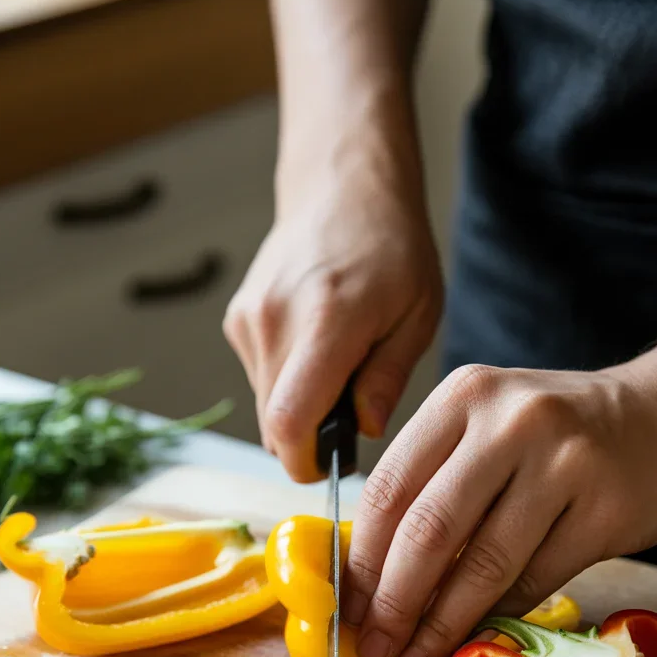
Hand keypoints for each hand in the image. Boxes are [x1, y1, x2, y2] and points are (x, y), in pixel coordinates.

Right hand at [223, 150, 441, 482]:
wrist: (342, 188)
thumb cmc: (391, 248)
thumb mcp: (418, 314)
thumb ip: (387, 378)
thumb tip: (363, 430)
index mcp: (326, 322)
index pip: (289, 421)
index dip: (304, 462)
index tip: (329, 467)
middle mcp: (275, 321)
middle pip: (273, 423)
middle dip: (309, 438)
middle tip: (351, 413)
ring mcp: (250, 318)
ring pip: (266, 404)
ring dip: (301, 407)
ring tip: (341, 369)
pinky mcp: (238, 319)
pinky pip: (261, 377)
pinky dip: (288, 381)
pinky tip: (318, 348)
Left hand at [342, 355, 656, 656]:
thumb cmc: (565, 433)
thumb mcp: (491, 428)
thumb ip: (436, 483)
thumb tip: (373, 578)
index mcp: (464, 396)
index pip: (389, 487)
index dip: (361, 560)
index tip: (347, 608)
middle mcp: (511, 419)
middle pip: (428, 529)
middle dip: (393, 603)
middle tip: (374, 648)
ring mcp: (565, 461)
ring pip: (483, 564)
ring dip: (441, 626)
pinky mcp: (607, 509)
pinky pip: (535, 581)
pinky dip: (497, 620)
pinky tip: (474, 642)